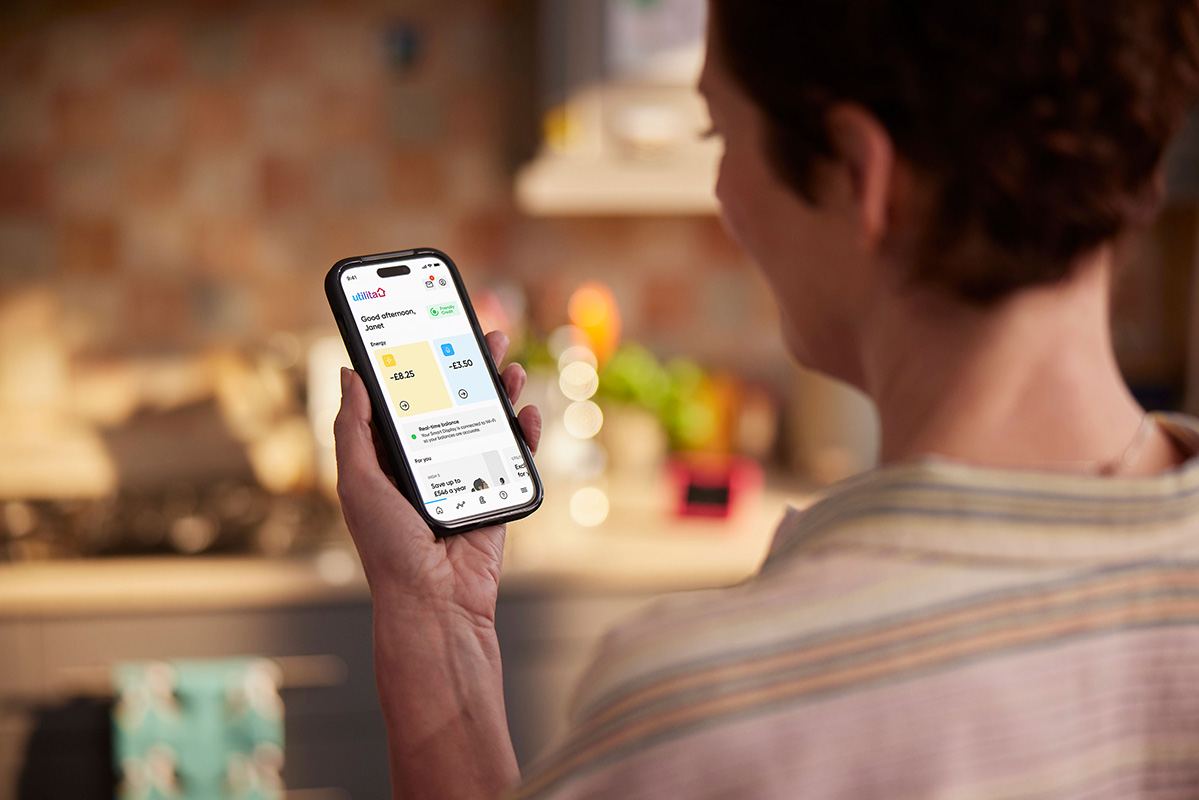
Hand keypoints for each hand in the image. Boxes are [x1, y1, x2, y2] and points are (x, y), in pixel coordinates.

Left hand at [333, 331, 541, 625]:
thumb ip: (354, 429)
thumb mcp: (358, 482)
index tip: (427, 328)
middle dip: (468, 366)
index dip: (415, 363)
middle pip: (452, 402)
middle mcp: (428, 462)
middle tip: (482, 332)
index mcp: (390, 458)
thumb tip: (350, 374)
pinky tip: (527, 411)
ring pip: (486, 422)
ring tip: (509, 362)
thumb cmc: (387, 549)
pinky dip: (525, 432)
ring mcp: (464, 477)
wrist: (435, 602)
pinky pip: (514, 456)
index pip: (404, 398)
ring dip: (500, 391)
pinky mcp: (494, 494)